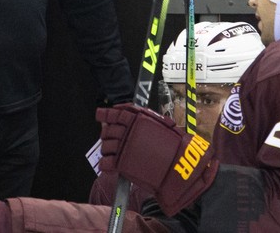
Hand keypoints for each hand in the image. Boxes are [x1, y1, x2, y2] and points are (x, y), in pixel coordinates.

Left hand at [96, 103, 217, 215]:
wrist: (179, 164)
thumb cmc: (174, 144)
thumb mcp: (161, 124)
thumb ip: (144, 118)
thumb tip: (128, 114)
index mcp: (136, 120)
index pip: (115, 114)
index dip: (105, 114)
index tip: (100, 115)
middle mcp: (128, 132)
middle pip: (108, 131)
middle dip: (107, 134)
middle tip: (110, 139)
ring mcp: (124, 147)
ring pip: (105, 146)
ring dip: (106, 149)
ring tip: (111, 153)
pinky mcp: (122, 164)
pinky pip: (106, 162)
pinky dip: (105, 164)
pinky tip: (109, 165)